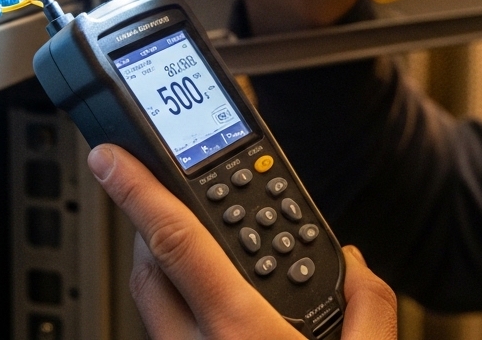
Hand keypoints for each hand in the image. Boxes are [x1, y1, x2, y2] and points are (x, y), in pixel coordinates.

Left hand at [87, 144, 397, 339]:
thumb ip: (369, 309)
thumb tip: (357, 266)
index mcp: (242, 334)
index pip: (178, 244)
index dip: (139, 194)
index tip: (111, 159)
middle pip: (150, 273)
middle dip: (153, 232)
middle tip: (176, 207)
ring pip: (151, 313)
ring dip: (166, 279)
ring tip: (204, 265)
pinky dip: (181, 322)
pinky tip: (219, 326)